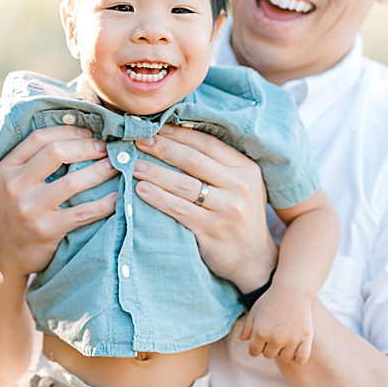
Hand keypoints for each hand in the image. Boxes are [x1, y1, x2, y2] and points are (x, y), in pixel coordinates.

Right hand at [0, 126, 116, 275]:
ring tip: (117, 166)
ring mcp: (29, 208)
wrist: (8, 253)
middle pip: (56, 152)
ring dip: (101, 170)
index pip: (39, 138)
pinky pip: (84, 212)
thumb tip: (82, 133)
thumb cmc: (20, 209)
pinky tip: (118, 196)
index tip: (91, 133)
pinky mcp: (46, 229)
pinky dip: (106, 203)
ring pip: (72, 181)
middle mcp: (13, 185)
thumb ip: (38, 160)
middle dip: (88, 147)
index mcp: (6, 167)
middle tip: (108, 148)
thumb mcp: (17, 181)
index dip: (69, 132)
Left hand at [135, 126, 274, 290]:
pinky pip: (179, 209)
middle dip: (162, 147)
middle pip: (193, 159)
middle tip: (137, 140)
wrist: (254, 259)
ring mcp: (227, 208)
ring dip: (155, 171)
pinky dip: (158, 198)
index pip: (208, 143)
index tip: (154, 127)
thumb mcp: (241, 187)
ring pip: (183, 184)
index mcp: (246, 169)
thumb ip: (218, 166)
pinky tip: (141, 190)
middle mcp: (240, 185)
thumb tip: (176, 140)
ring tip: (133, 165)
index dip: (179, 134)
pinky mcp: (212, 229)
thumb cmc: (240, 217)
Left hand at [237, 287, 314, 363]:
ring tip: (285, 339)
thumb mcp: (255, 311)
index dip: (255, 347)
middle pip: (268, 355)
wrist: (292, 290)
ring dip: (283, 351)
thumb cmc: (271, 300)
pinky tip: (296, 352)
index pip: (253, 352)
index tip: (261, 339)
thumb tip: (242, 340)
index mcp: (260, 333)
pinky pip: (301, 358)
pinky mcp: (305, 338)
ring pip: (284, 358)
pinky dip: (298, 359)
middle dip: (269, 347)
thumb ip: (247, 327)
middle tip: (274, 334)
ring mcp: (291, 339)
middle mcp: (275, 339)